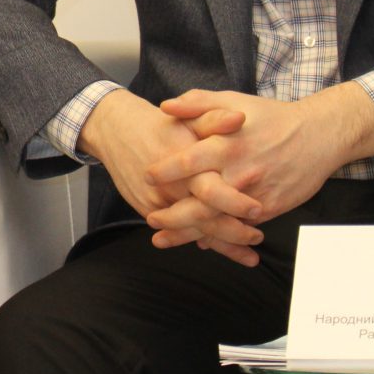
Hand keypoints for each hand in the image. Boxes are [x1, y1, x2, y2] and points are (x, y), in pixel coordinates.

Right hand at [78, 89, 264, 266]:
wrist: (115, 130)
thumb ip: (214, 120)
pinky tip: (219, 247)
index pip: (210, 190)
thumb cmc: (158, 125)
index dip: (234, 202)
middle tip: (257, 236)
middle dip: (233, 233)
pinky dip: (198, 240)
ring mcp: (156, 201)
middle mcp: (169, 187)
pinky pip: (176, 230)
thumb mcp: (187, 117)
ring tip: (248, 255)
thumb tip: (239, 118)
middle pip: (203, 218)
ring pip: (191, 230)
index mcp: (182, 163)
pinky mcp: (147, 209)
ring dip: (221, 245)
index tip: (258, 209)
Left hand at [144, 85, 373, 255]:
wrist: (319, 135)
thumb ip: (196, 103)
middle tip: (151, 220)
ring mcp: (256, 193)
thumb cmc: (270, 117)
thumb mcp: (231, 100)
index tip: (146, 177)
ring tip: (164, 239)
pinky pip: (241, 227)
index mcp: (226, 144)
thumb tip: (164, 106)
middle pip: (201, 202)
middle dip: (173, 216)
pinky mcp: (271, 208)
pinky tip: (200, 240)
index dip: (165, 172)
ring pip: (219, 221)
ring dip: (191, 233)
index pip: (188, 162)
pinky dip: (220, 236)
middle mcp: (239, 172)